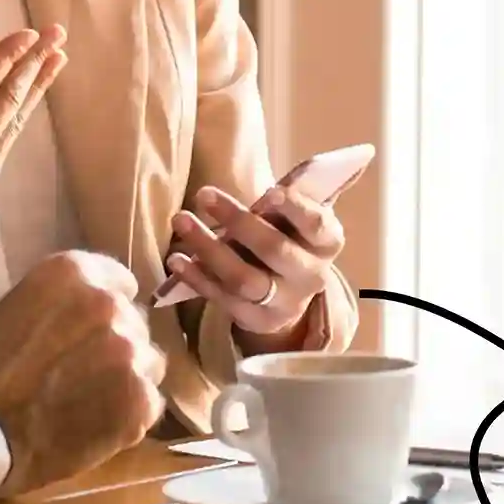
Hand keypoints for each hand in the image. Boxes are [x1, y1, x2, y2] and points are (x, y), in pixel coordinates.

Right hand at [0, 26, 65, 367]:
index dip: (4, 60)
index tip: (28, 34)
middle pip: (7, 102)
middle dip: (34, 64)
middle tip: (58, 32)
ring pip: (14, 124)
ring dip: (35, 89)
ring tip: (57, 60)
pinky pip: (7, 149)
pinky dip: (19, 122)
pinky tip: (23, 112)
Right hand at [0, 252, 166, 498]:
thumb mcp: (14, 308)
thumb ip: (60, 303)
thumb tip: (82, 314)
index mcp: (74, 272)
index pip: (119, 282)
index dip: (104, 309)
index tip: (89, 330)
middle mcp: (110, 304)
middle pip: (134, 322)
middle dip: (115, 343)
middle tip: (84, 371)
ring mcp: (131, 353)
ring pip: (148, 362)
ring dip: (128, 377)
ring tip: (92, 401)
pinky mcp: (141, 400)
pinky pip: (151, 402)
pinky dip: (130, 414)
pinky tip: (99, 425)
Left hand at [162, 183, 344, 350]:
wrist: (288, 292)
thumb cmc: (288, 237)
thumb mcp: (296, 219)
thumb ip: (287, 201)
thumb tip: (278, 183)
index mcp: (326, 243)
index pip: (317, 225)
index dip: (297, 209)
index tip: (271, 192)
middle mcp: (311, 275)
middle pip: (274, 250)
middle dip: (238, 221)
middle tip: (204, 194)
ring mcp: (284, 302)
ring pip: (244, 279)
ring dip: (209, 249)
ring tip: (182, 220)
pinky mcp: (256, 319)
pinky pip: (223, 299)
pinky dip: (198, 278)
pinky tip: (177, 260)